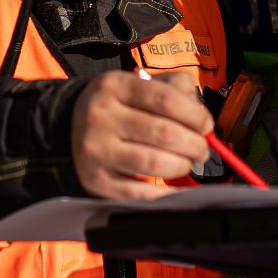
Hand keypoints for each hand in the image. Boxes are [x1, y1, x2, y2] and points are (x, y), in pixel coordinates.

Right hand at [72, 70, 210, 200]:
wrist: (70, 127)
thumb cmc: (117, 106)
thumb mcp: (137, 84)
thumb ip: (174, 89)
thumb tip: (202, 118)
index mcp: (115, 86)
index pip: (166, 99)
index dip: (195, 115)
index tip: (206, 125)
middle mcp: (101, 117)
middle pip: (164, 133)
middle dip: (194, 144)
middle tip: (202, 150)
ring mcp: (96, 150)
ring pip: (153, 162)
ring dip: (181, 166)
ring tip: (186, 163)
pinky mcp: (97, 180)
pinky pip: (140, 192)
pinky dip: (166, 193)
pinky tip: (177, 188)